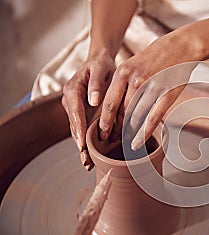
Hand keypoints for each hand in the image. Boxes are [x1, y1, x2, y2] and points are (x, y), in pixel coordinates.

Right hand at [62, 51, 114, 168]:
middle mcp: (69, 100)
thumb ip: (96, 83)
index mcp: (72, 90)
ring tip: (88, 163)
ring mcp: (73, 107)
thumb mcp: (101, 68)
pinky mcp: (80, 112)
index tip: (82, 144)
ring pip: (76, 130)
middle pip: (74, 125)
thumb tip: (93, 100)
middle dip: (80, 144)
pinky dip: (85, 141)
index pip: (75, 113)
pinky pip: (81, 128)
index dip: (79, 129)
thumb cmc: (102, 64)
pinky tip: (90, 155)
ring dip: (81, 147)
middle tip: (86, 161)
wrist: (99, 61)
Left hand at [98, 32, 200, 148]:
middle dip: (114, 130)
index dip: (104, 121)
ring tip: (124, 143)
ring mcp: (152, 88)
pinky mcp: (167, 95)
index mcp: (123, 72)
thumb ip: (123, 82)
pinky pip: (152, 119)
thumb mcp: (134, 63)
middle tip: (110, 141)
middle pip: (121, 113)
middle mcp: (135, 80)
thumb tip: (115, 104)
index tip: (101, 133)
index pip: (109, 103)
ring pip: (135, 117)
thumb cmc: (158, 55)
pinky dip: (142, 134)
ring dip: (128, 133)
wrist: (182, 45)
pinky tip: (136, 144)